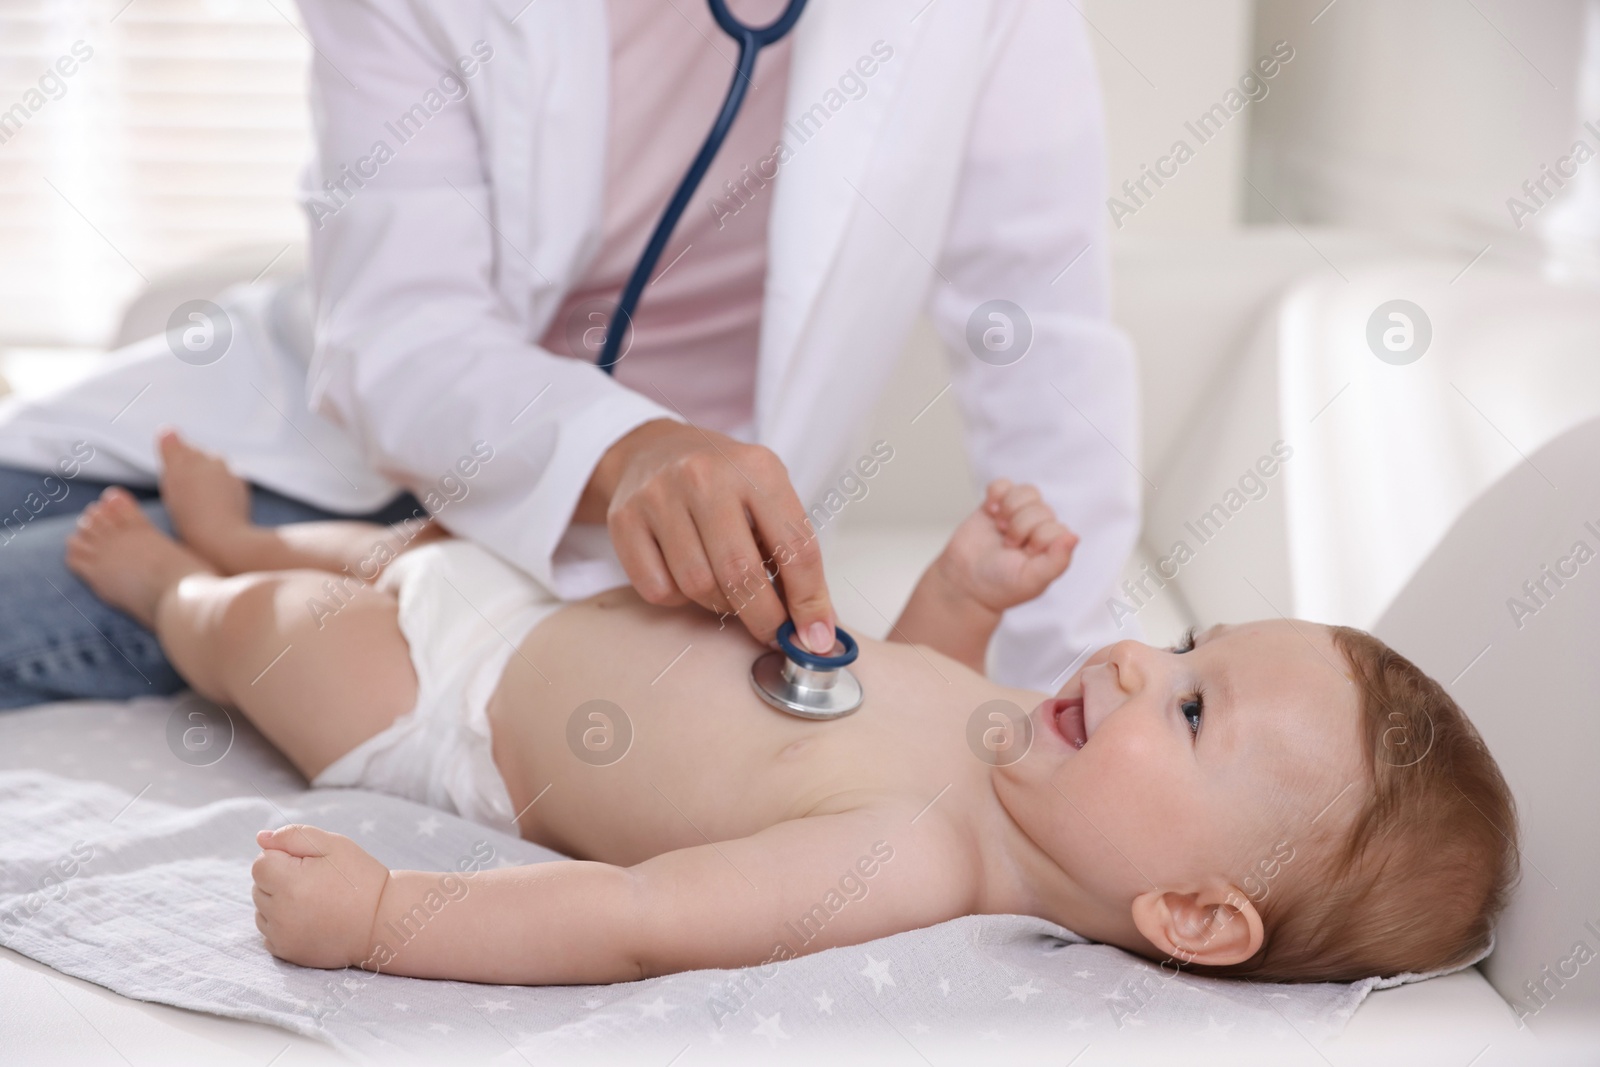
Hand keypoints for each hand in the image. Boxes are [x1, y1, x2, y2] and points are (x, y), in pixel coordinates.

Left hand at [251, 824, 389, 969]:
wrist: (382, 922)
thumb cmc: (361, 878)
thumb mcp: (334, 845)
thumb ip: (294, 836)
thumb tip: (261, 838)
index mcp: (290, 883)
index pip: (260, 863)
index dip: (284, 858)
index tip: (310, 864)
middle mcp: (280, 913)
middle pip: (259, 887)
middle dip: (280, 879)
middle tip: (315, 882)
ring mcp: (282, 936)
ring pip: (261, 910)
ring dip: (278, 902)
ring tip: (313, 901)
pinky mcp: (287, 953)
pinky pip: (268, 932)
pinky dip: (282, 924)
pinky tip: (309, 919)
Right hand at [577, 419, 836, 651]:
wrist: (653, 450)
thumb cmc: (724, 483)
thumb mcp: (768, 496)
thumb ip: (793, 554)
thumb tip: (816, 626)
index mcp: (757, 467)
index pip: (794, 546)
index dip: (809, 601)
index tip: (816, 638)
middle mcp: (705, 476)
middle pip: (741, 574)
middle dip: (764, 618)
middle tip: (773, 634)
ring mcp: (660, 495)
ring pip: (698, 586)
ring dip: (720, 605)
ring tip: (727, 590)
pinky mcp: (625, 519)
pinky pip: (658, 590)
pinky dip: (678, 599)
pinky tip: (685, 576)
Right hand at [936, 479, 1076, 612]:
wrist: (964, 582)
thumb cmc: (1000, 586)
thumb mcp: (1031, 580)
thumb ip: (1056, 562)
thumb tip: (1074, 537)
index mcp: (1052, 545)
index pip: (1055, 526)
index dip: (1038, 538)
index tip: (1025, 555)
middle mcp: (1038, 527)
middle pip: (1040, 508)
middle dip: (1019, 528)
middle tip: (1008, 546)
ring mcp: (1017, 514)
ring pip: (1026, 492)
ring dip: (1009, 509)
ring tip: (1000, 528)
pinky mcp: (996, 504)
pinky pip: (1003, 484)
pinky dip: (996, 494)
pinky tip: (991, 511)